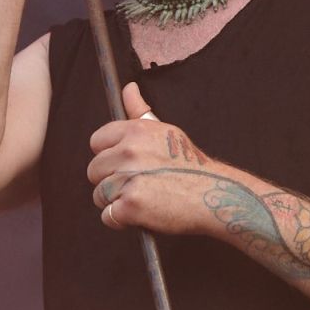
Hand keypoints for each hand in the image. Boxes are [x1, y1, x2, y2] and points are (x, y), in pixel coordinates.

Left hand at [88, 83, 220, 234]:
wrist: (215, 195)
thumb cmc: (191, 166)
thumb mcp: (166, 131)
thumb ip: (140, 111)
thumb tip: (128, 88)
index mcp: (136, 131)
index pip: (97, 141)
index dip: (108, 156)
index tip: (123, 165)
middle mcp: (130, 152)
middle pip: (94, 170)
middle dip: (110, 181)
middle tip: (136, 186)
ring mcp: (128, 179)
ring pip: (100, 194)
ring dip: (115, 202)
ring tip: (142, 200)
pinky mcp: (131, 206)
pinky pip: (108, 216)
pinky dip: (120, 220)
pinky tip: (140, 215)